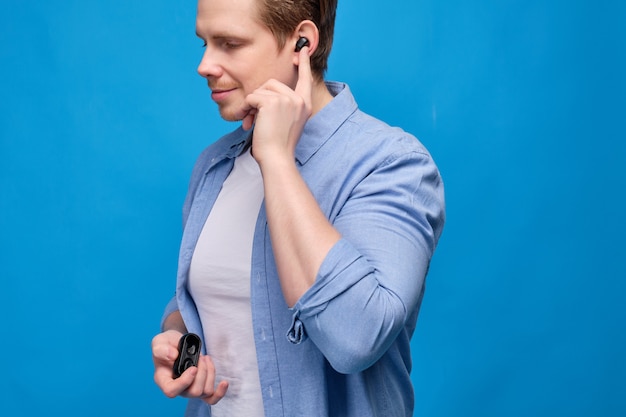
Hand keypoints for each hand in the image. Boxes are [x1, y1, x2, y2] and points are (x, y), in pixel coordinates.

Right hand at [152, 330, 228, 404]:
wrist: (177, 345)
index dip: (184, 382)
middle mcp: (178, 388)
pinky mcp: (201, 387)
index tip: (193, 368)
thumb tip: (173, 355)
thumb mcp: (160, 342)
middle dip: (202, 372)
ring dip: (210, 372)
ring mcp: (190, 390)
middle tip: (200, 357)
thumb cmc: (167, 345)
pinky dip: (220, 392)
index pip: (171, 391)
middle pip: (194, 392)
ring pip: (206, 391)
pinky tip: (224, 382)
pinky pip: (212, 398)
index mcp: (163, 380)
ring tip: (205, 358)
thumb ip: (161, 349)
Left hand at [236, 46, 313, 164]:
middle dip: (259, 99)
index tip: (302, 49)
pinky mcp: (272, 102)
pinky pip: (251, 97)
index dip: (304, 63)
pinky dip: (246, 109)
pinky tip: (249, 123)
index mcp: (305, 105)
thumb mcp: (286, 123)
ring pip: (260, 91)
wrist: (277, 158)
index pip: (306, 79)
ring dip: (251, 106)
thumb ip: (281, 106)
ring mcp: (287, 99)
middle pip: (271, 83)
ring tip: (252, 123)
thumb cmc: (278, 147)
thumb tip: (262, 95)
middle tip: (254, 118)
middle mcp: (299, 99)